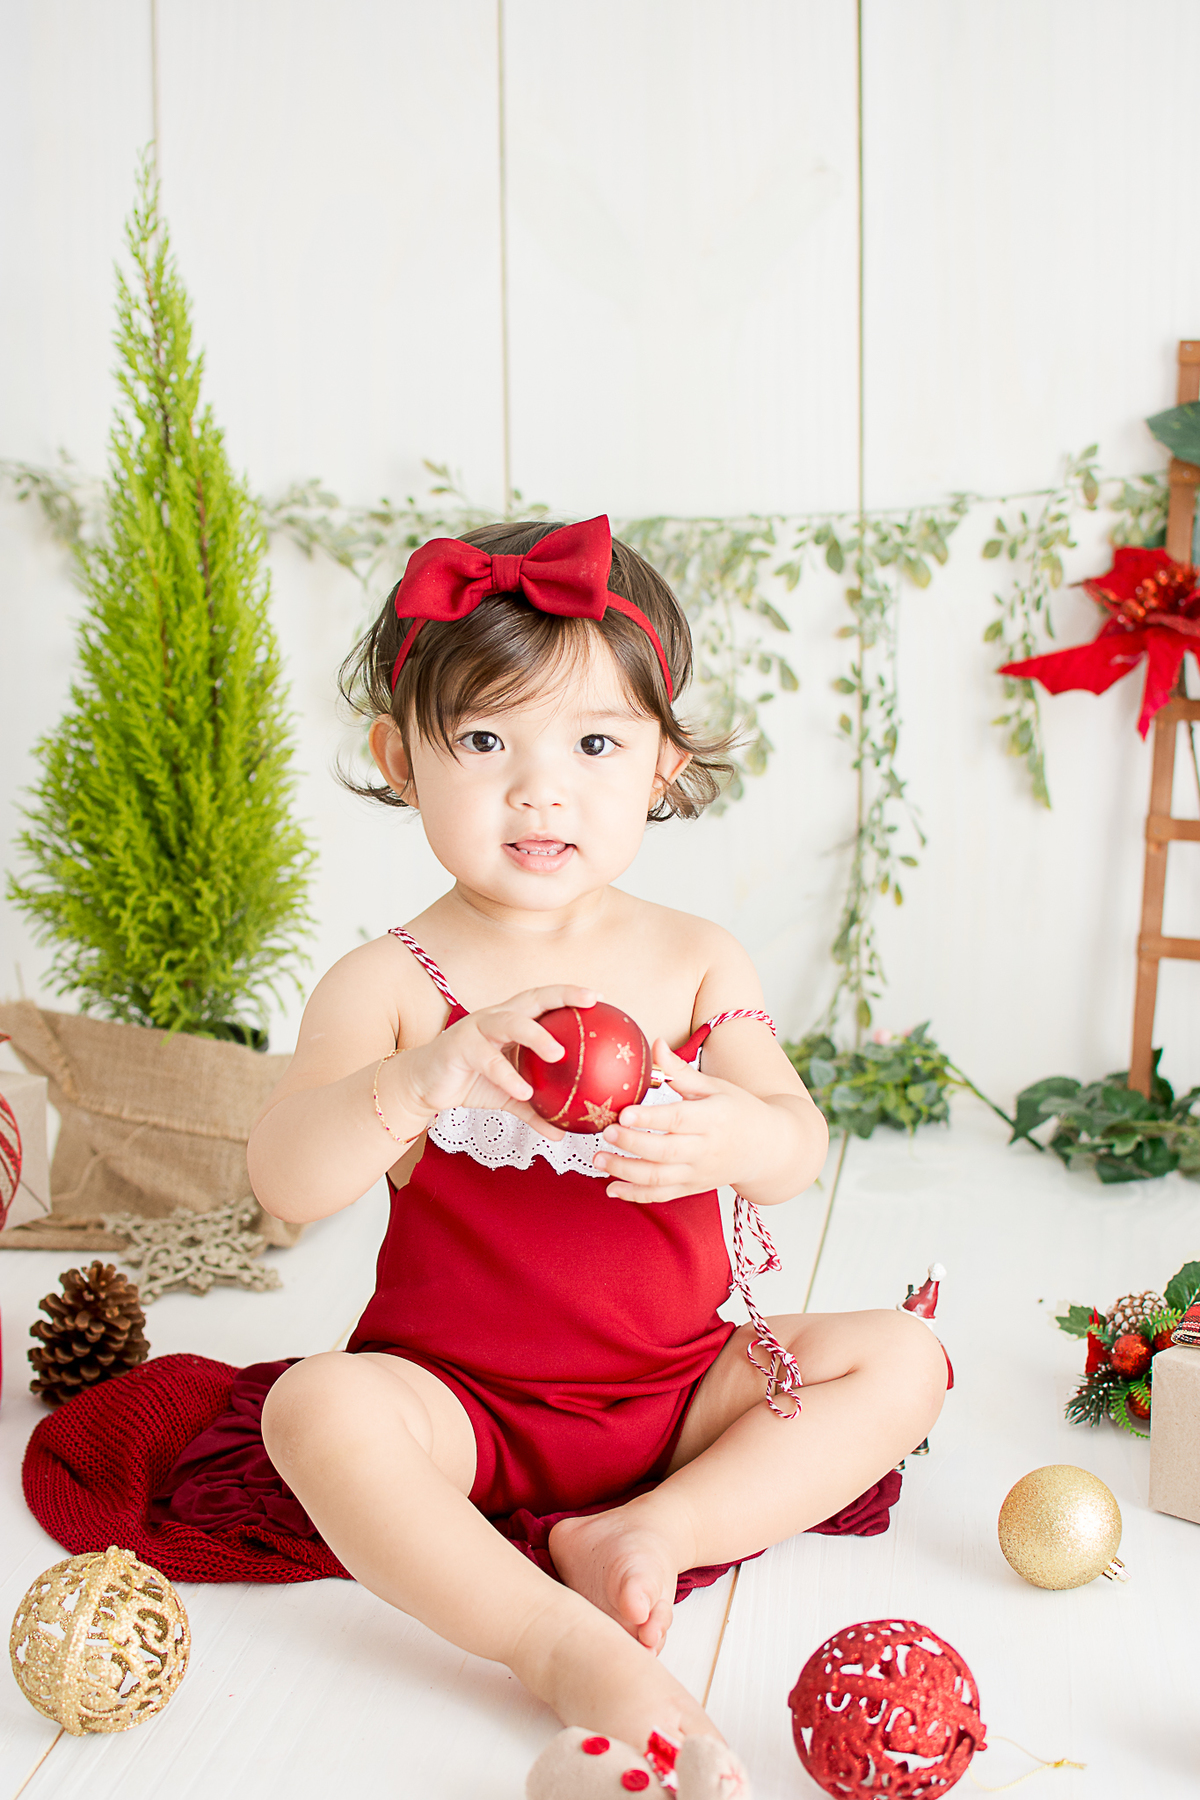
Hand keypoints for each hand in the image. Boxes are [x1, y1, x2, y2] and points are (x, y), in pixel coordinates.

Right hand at [391, 987, 599, 1140]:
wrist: (424, 1086)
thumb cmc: (471, 1082)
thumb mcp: (510, 1096)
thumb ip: (536, 1110)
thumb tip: (562, 1133)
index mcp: (511, 1021)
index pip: (544, 1000)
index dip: (569, 995)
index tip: (598, 998)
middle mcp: (496, 1017)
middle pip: (532, 998)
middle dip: (562, 996)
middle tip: (589, 1002)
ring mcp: (476, 1028)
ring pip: (510, 1023)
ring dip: (536, 1035)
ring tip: (558, 1053)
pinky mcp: (459, 1047)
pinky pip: (488, 1060)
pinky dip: (507, 1076)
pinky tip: (524, 1091)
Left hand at [590, 1038, 767, 1201]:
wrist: (768, 1148)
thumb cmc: (739, 1111)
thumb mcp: (715, 1086)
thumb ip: (680, 1071)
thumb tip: (655, 1043)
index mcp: (714, 1118)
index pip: (678, 1119)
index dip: (650, 1118)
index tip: (624, 1113)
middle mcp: (706, 1149)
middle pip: (665, 1151)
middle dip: (631, 1144)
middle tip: (605, 1133)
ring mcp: (699, 1172)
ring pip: (659, 1178)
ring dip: (625, 1171)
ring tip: (599, 1159)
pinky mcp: (693, 1188)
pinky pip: (661, 1196)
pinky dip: (635, 1195)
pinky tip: (611, 1188)